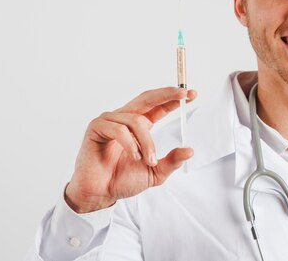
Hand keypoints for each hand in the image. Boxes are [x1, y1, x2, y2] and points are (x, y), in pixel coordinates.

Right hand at [65, 87, 196, 212]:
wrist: (100, 194)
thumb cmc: (123, 181)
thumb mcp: (155, 172)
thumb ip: (172, 161)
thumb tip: (190, 150)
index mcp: (139, 126)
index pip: (158, 106)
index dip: (173, 98)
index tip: (191, 94)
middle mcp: (125, 119)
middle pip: (147, 98)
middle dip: (167, 94)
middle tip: (183, 95)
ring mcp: (110, 121)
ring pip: (136, 121)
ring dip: (147, 142)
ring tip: (148, 160)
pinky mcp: (96, 128)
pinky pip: (118, 129)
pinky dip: (130, 144)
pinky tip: (134, 156)